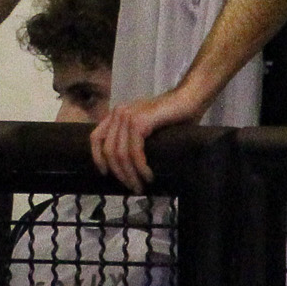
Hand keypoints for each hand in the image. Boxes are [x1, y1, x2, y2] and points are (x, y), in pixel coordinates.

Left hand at [89, 85, 207, 190]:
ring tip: (140, 187)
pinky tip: (148, 176)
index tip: (106, 174)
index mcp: (116, 114)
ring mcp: (128, 116)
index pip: (96, 138)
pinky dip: (140, 167)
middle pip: (108, 150)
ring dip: (130, 174)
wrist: (190, 98)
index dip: (98, 158)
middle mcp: (118, 113)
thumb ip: (133, 137)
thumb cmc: (173, 115)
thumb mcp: (146, 126)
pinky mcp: (140, 122)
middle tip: (132, 187)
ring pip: (120, 154)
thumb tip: (127, 164)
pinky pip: (134, 151)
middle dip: (119, 173)